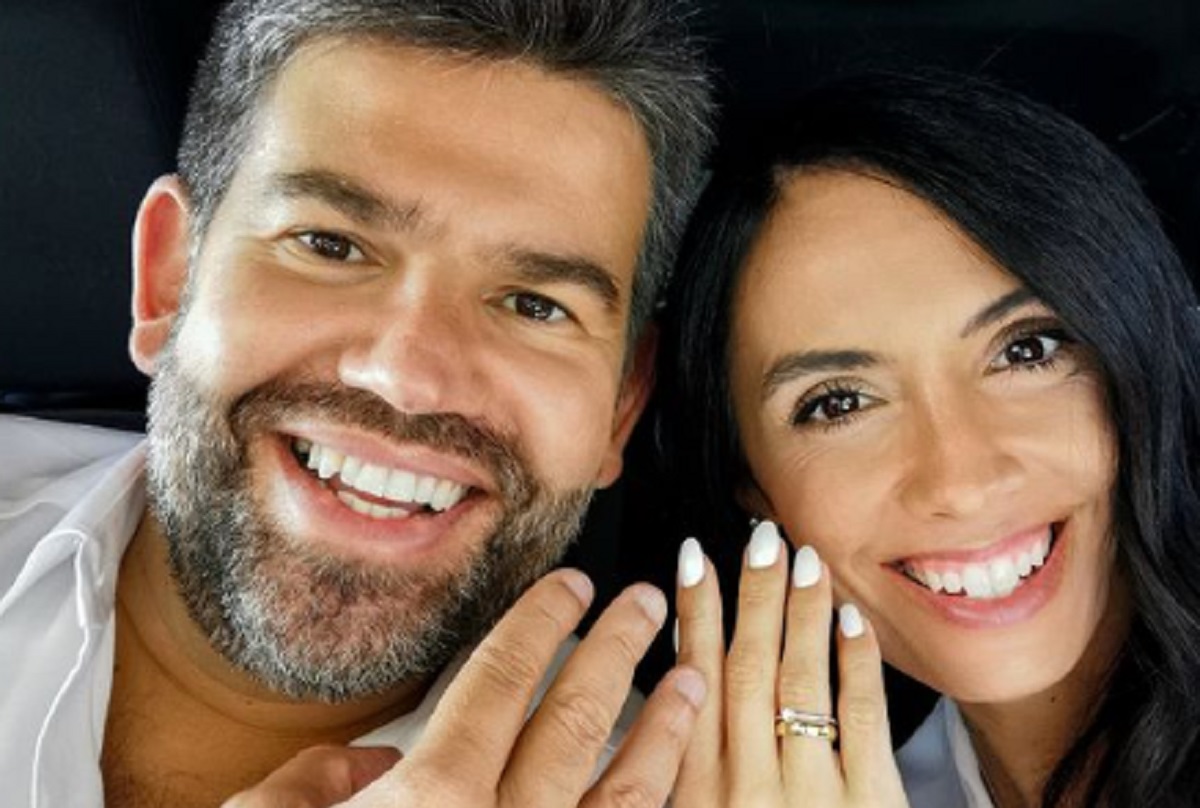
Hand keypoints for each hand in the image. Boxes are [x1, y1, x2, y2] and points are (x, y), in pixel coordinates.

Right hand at [221, 569, 706, 807]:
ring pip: (625, 793)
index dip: (542, 620)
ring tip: (690, 681)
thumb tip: (373, 762)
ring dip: (663, 731)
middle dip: (618, 650)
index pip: (503, 677)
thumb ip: (316, 782)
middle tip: (644, 603)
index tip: (575, 585)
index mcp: (431, 798)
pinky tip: (671, 792)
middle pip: (575, 718)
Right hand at [672, 522, 908, 806]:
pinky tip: (851, 620)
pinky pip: (862, 715)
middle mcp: (749, 785)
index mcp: (699, 789)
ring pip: (801, 680)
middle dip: (753, 594)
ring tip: (805, 560)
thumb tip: (686, 668)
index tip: (694, 559)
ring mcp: (810, 793)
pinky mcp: (869, 801)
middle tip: (761, 540)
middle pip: (748, 667)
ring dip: (801, 612)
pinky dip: (855, 660)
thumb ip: (688, 755)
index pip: (695, 677)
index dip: (695, 611)